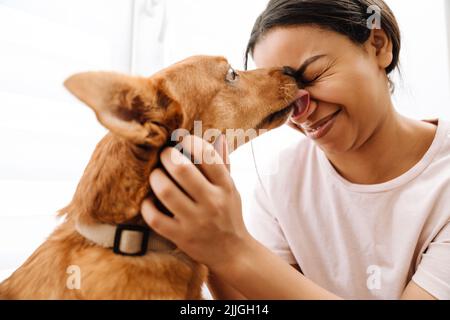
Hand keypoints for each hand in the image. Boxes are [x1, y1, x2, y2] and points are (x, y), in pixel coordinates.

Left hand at [141, 134, 251, 270]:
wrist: (233, 253)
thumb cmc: (229, 215)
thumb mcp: (231, 190)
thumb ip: (224, 165)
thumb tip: (220, 137)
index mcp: (225, 187)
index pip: (208, 155)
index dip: (191, 142)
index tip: (182, 140)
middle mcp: (211, 202)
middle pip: (182, 169)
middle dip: (167, 156)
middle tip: (163, 154)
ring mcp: (195, 221)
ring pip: (165, 190)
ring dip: (155, 177)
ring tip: (155, 174)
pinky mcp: (180, 237)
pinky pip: (155, 218)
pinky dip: (147, 206)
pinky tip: (150, 200)